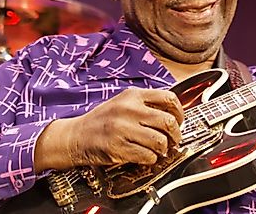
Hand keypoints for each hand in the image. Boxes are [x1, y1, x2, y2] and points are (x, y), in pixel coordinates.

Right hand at [34, 88, 182, 171]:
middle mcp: (128, 109)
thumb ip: (145, 104)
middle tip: (174, 140)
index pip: (169, 98)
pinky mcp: (118, 147)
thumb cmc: (101, 121)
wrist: (75, 136)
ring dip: (164, 149)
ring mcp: (122, 128)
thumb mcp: (122, 103)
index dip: (180, 112)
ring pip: (160, 141)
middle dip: (176, 135)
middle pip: (168, 121)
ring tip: (159, 150)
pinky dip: (151, 159)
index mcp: (133, 96)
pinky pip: (147, 156)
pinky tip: (147, 156)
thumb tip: (172, 114)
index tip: (180, 121)